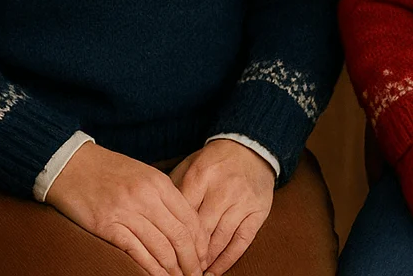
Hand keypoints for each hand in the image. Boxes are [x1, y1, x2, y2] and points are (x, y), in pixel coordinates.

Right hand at [46, 142, 206, 275]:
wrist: (72, 164)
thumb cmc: (108, 171)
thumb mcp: (142, 175)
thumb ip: (161, 196)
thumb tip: (182, 226)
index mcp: (158, 182)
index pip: (189, 218)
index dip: (200, 244)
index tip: (203, 259)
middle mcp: (146, 197)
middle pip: (179, 236)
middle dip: (191, 262)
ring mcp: (126, 212)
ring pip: (161, 248)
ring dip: (173, 270)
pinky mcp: (107, 226)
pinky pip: (136, 253)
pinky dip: (151, 270)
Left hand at [170, 139, 274, 275]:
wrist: (250, 148)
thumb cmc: (213, 163)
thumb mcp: (190, 166)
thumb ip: (173, 190)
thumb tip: (155, 218)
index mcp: (201, 176)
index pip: (182, 215)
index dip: (172, 237)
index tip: (164, 253)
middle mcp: (223, 189)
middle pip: (201, 230)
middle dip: (188, 254)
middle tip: (178, 270)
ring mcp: (242, 201)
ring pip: (220, 240)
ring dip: (205, 261)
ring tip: (193, 273)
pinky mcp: (257, 211)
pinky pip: (241, 242)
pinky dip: (227, 261)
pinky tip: (215, 272)